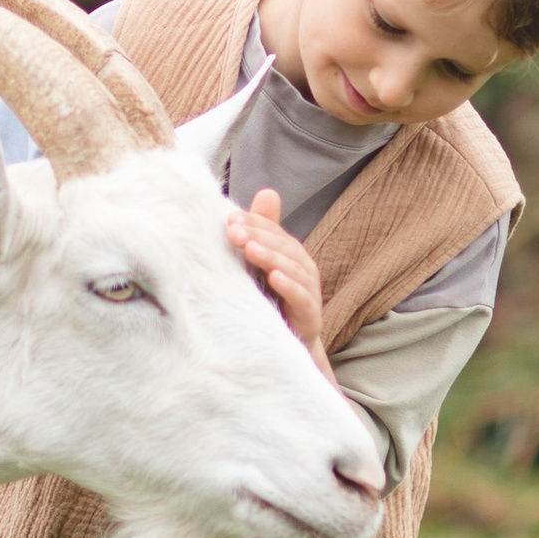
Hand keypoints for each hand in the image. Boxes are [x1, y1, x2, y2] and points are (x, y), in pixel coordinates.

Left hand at [226, 186, 333, 376]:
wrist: (284, 347)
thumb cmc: (271, 300)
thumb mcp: (262, 265)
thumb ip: (263, 231)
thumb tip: (267, 190)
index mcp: (290, 254)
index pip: (273, 232)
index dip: (253, 223)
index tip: (228, 218)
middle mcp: (303, 269)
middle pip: (283, 247)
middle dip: (258, 236)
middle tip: (233, 231)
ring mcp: (309, 292)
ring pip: (292, 269)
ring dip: (271, 257)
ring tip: (250, 249)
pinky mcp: (310, 316)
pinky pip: (301, 298)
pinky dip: (289, 287)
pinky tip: (274, 278)